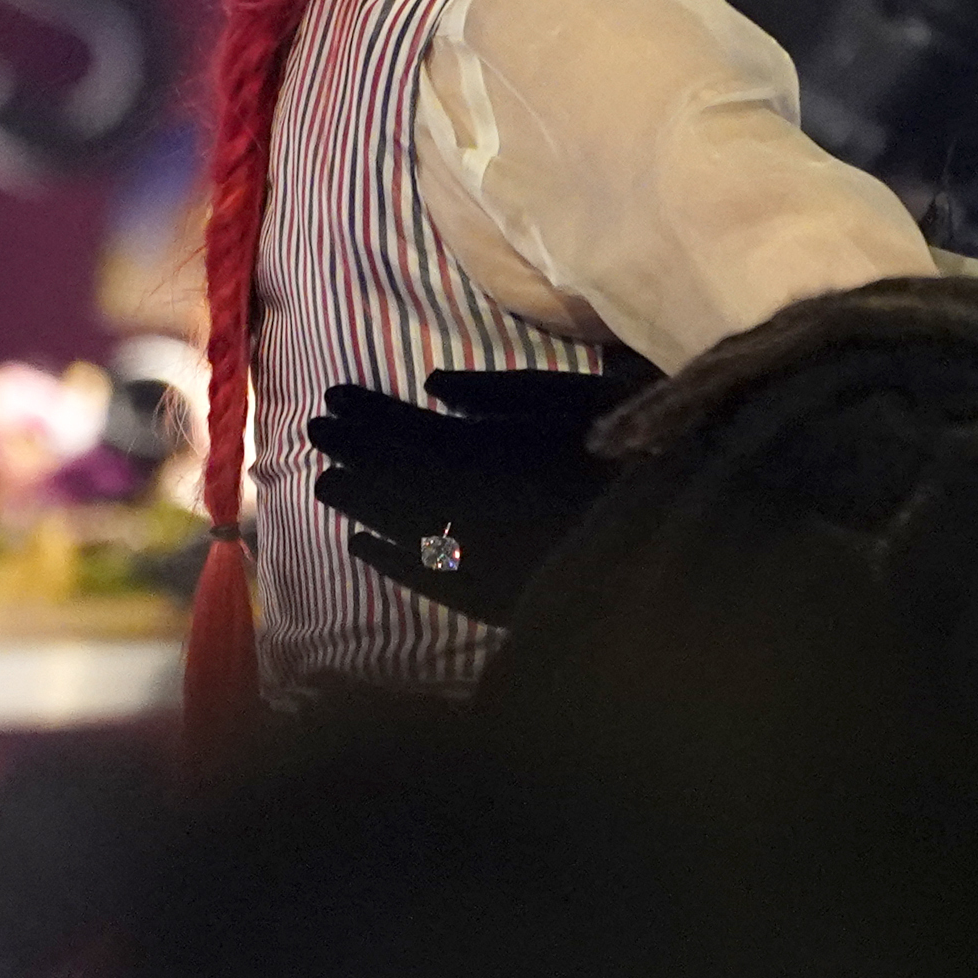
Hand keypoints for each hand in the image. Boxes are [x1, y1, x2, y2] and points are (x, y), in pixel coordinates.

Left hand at [306, 369, 636, 624]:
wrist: (662, 536)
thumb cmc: (625, 451)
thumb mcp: (568, 399)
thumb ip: (497, 391)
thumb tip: (435, 384)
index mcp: (477, 448)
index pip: (400, 428)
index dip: (365, 412)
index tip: (333, 396)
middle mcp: (456, 503)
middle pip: (387, 474)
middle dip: (350, 449)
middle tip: (316, 433)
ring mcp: (464, 553)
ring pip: (392, 523)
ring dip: (355, 501)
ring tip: (326, 484)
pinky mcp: (480, 594)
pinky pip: (417, 575)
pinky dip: (384, 559)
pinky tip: (360, 546)